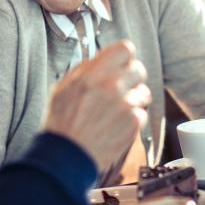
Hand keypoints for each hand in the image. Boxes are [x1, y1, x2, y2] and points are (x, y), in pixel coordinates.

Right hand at [41, 41, 149, 171]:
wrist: (66, 155)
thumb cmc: (62, 122)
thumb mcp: (64, 86)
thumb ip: (86, 69)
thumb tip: (102, 59)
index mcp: (94, 73)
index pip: (125, 49)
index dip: (124, 57)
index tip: (121, 65)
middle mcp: (112, 85)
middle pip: (139, 69)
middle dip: (131, 79)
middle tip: (121, 89)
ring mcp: (125, 104)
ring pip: (143, 93)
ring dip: (133, 100)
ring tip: (116, 111)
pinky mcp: (133, 123)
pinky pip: (142, 114)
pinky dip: (132, 120)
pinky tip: (116, 125)